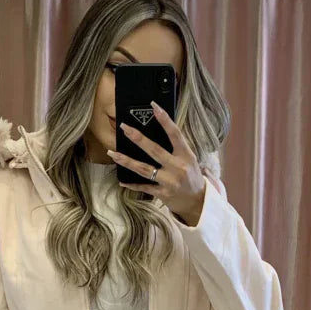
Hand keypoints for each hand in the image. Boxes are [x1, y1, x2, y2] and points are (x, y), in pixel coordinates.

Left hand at [108, 102, 206, 226]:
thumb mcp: (189, 159)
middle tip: (124, 127)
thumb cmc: (191, 176)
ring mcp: (169, 182)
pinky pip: (144, 187)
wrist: (198, 202)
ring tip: (112, 153)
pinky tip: (121, 181)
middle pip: (155, 150)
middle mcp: (178, 168)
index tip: (154, 106)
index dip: (164, 120)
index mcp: (186, 156)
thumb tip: (159, 129)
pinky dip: (132, 184)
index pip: (175, 134)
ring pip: (144, 169)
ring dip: (127, 161)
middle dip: (138, 138)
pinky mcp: (162, 194)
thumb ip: (176, 147)